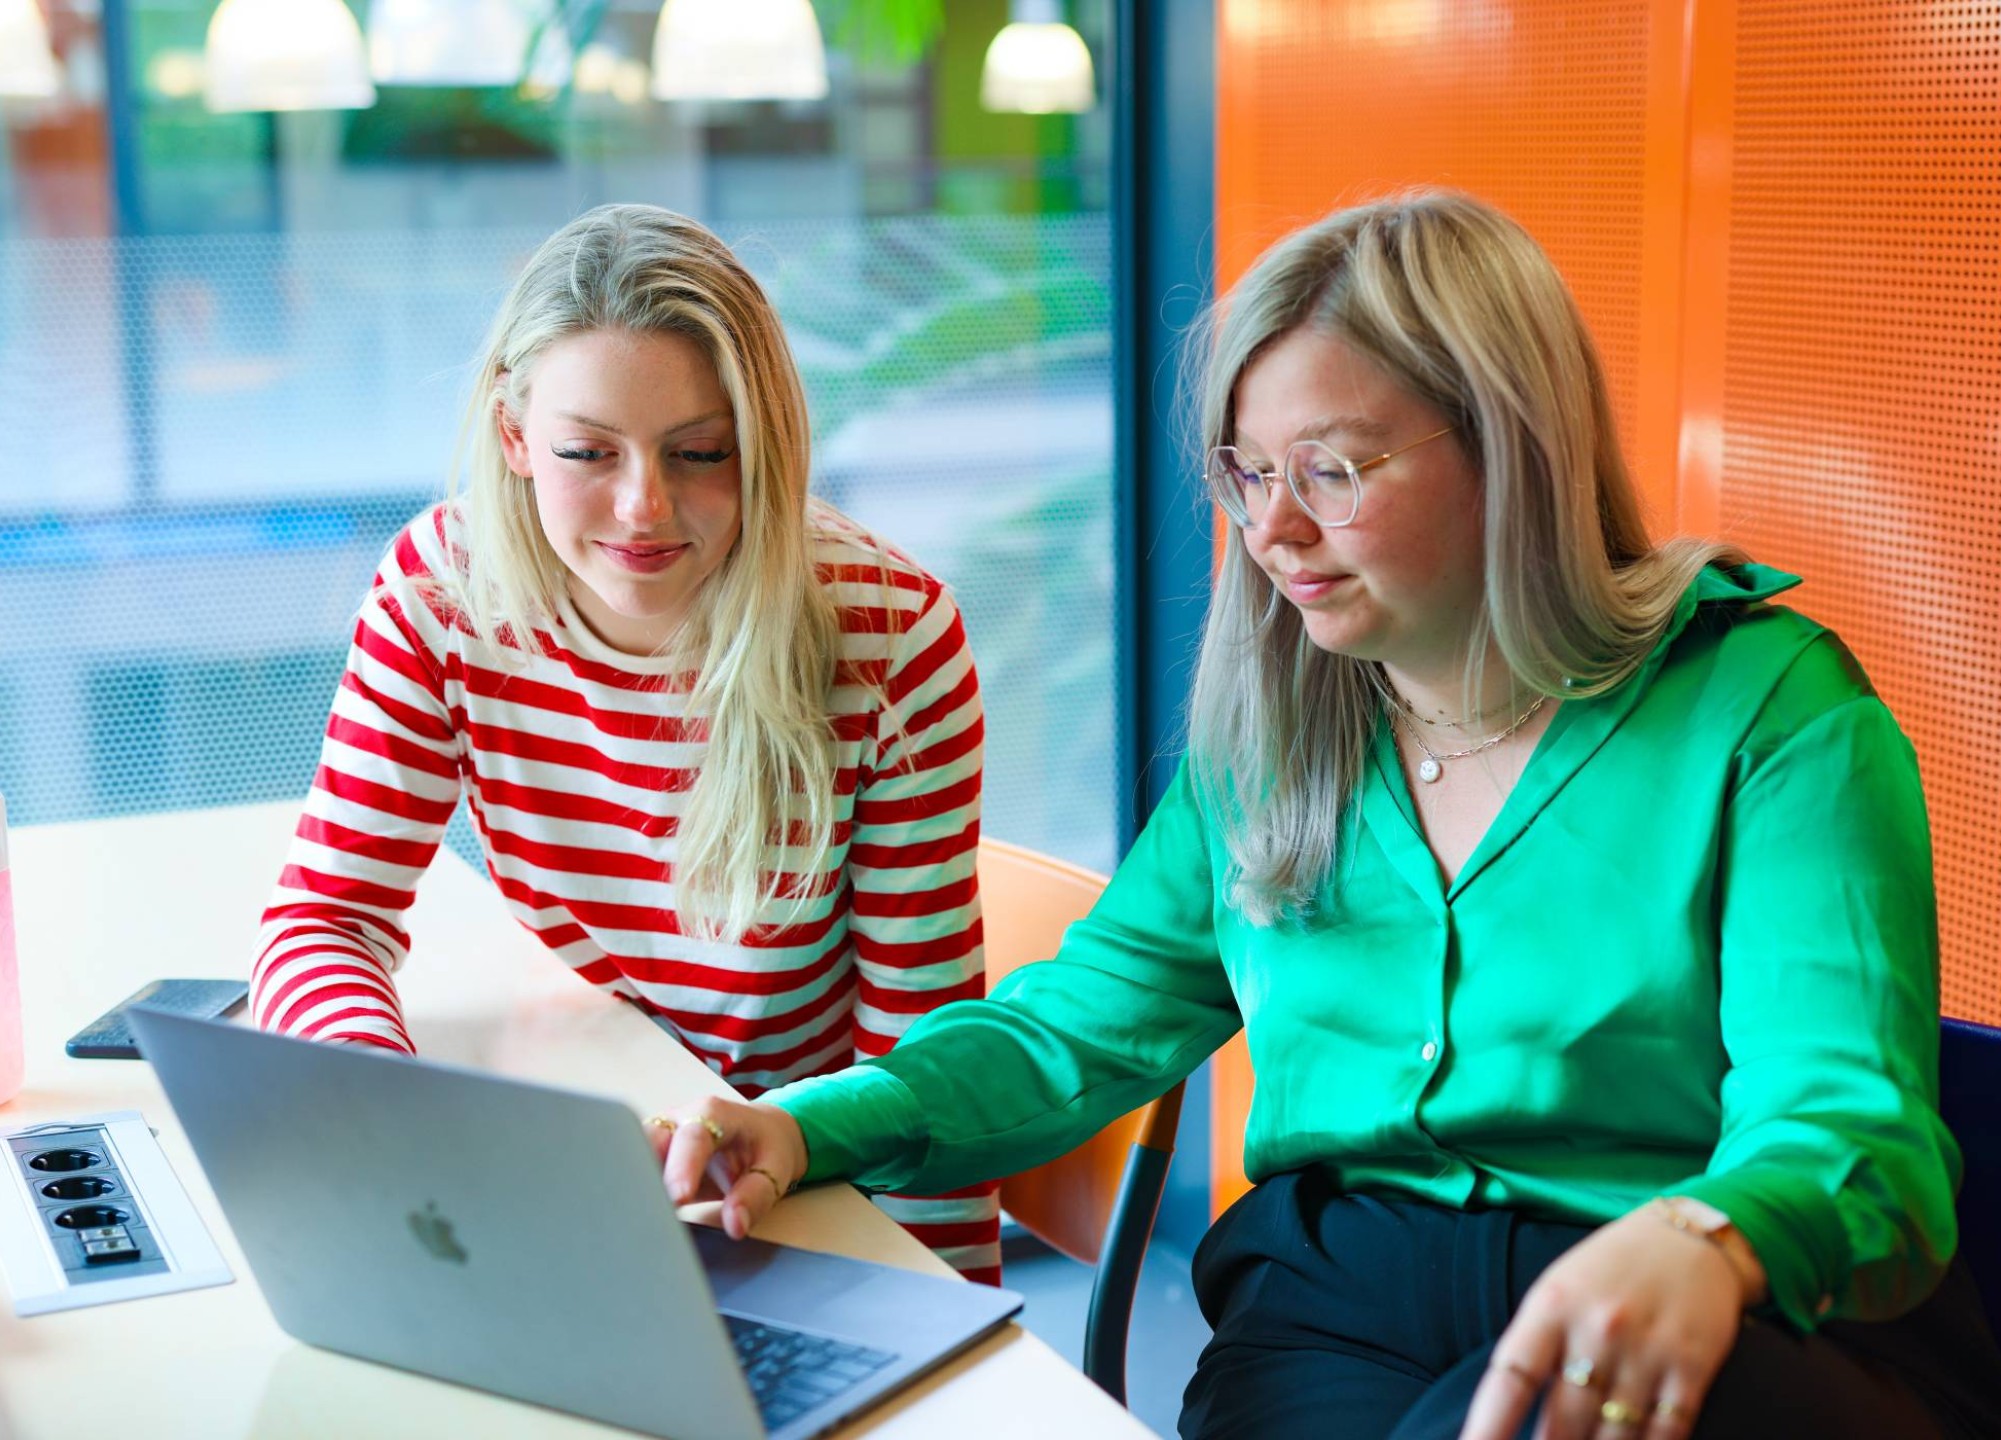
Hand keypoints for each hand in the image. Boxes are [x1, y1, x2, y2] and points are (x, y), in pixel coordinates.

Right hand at [645, 1096, 808, 1239]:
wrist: (762, 1136)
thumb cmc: (767, 1148)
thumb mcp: (775, 1170)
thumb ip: (756, 1195)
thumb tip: (735, 1224)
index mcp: (713, 1114)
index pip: (692, 1139)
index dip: (682, 1168)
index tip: (678, 1198)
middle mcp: (679, 1120)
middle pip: (648, 1140)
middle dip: (642, 1173)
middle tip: (644, 1211)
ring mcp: (661, 1135)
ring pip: (631, 1155)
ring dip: (631, 1185)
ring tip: (633, 1217)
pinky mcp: (650, 1155)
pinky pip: (632, 1171)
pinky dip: (631, 1192)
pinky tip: (632, 1216)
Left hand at [1459, 1205, 1750, 1439]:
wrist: (1690, 1236)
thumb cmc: (1612, 1269)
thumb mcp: (1560, 1289)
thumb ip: (1538, 1346)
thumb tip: (1513, 1413)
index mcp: (1553, 1305)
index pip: (1512, 1377)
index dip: (1488, 1424)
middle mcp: (1598, 1329)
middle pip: (1563, 1421)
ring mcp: (1646, 1350)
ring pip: (1613, 1435)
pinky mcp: (1691, 1368)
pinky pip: (1664, 1433)